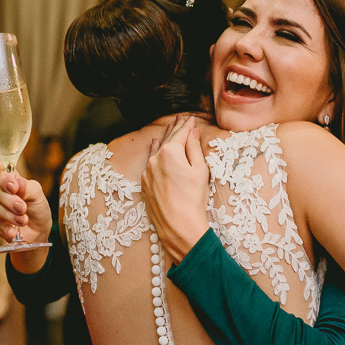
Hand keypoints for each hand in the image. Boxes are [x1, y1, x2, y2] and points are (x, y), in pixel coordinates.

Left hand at [141, 115, 210, 263]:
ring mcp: (148, 171)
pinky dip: (154, 152)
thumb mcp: (200, 170)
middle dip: (176, 128)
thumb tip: (192, 133)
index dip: (188, 126)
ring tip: (169, 127)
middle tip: (181, 118)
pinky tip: (156, 145)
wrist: (178, 225)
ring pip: (157, 150)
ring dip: (165, 138)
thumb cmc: (193, 199)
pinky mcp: (145, 183)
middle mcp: (156, 159)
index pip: (181, 134)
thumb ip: (194, 148)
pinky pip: (150, 162)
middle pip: (168, 139)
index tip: (192, 119)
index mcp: (171, 152)